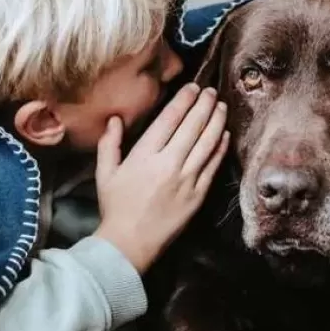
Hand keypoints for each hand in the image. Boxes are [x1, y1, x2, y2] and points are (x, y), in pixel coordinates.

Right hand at [94, 82, 228, 273]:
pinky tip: (225, 135)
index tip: (192, 87)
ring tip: (221, 106)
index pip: (170, 119)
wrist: (130, 243)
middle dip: (204, 104)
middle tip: (210, 91)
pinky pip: (213, 166)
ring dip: (216, 121)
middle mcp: (168, 163)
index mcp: (145, 155)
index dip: (184, 100)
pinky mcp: (198, 196)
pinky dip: (220, 148)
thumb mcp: (105, 173)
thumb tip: (115, 119)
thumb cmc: (115, 208)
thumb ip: (109, 143)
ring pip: (207, 143)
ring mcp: (186, 180)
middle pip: (193, 126)